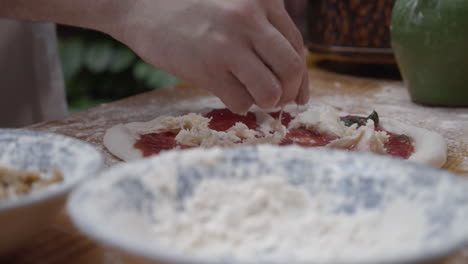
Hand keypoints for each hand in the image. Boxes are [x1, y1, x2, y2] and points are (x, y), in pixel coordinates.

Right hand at [111, 0, 308, 112]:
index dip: (301, 76)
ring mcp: (228, 44)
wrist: (139, 4)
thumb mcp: (233, 2)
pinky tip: (229, 94)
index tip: (298, 94)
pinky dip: (240, 105)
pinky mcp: (207, 68)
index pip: (297, 45)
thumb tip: (290, 72)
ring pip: (270, 91)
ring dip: (266, 102)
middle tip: (278, 99)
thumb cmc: (189, 6)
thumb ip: (261, 26)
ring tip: (254, 98)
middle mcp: (250, 19)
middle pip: (291, 69)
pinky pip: (241, 102)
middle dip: (289, 92)